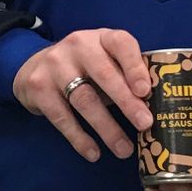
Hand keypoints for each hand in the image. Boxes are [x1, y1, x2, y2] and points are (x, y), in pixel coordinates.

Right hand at [12, 28, 153, 161]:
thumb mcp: (104, 61)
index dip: (134, 66)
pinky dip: (80, 138)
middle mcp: (78, 46)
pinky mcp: (39, 88)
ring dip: (107, 128)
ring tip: (124, 149)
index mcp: (101, 38)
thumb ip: (125, 76)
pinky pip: (62, 117)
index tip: (146, 91)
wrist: (34, 68)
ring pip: (85, 100)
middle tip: (144, 124)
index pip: (121, 43)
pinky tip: (93, 153)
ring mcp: (55, 66)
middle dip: (127, 102)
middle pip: (105, 75)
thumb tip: (156, 108)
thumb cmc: (84, 68)